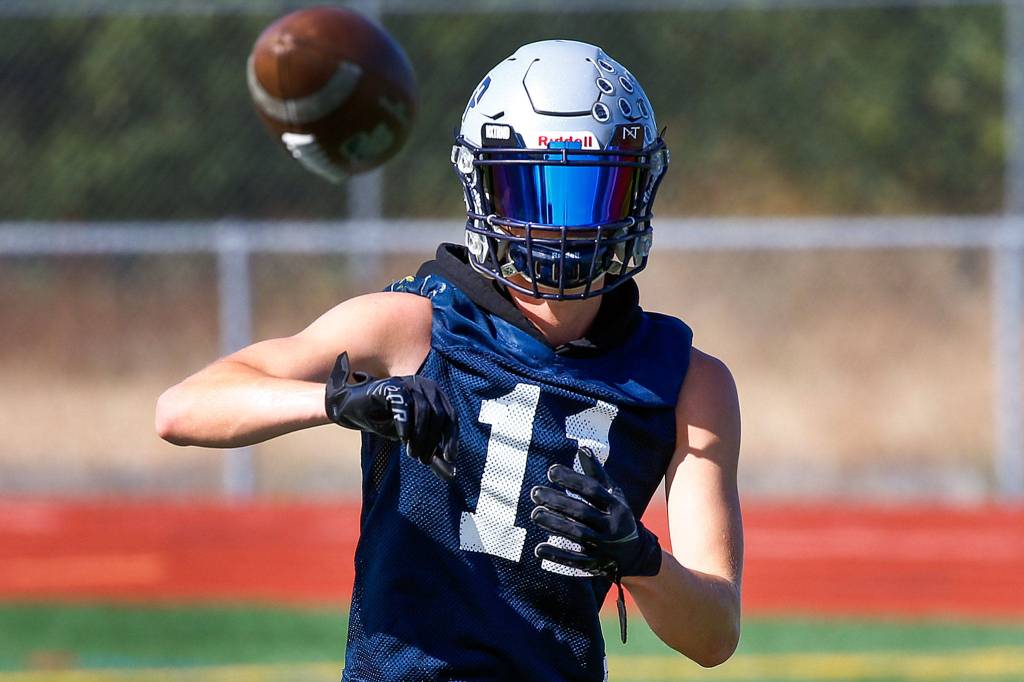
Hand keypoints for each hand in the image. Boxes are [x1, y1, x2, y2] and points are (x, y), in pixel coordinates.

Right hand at [325, 352, 457, 479]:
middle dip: (432, 441)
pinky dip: (405, 422)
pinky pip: (403, 403)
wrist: (355, 409)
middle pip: (439, 415)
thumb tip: (451, 475)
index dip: (451, 438)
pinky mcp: (392, 385)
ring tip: (411, 453)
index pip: (451, 417)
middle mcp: (426, 385)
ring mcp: (409, 383)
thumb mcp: (413, 440)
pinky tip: (402, 438)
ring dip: (419, 436)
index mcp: (435, 395)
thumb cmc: (387, 422)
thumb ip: (432, 453)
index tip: (449, 458)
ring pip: (424, 410)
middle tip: (422, 459)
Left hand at [531, 446, 660, 578]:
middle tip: (535, 492)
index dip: (572, 479)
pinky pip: (575, 560)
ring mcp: (604, 547)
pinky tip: (539, 548)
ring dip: (555, 524)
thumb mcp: (614, 495)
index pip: (593, 490)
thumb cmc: (618, 516)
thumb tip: (582, 448)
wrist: (636, 555)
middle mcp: (611, 526)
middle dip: (558, 502)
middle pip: (582, 512)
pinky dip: (557, 555)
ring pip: (578, 534)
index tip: (551, 471)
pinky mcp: (595, 564)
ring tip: (535, 513)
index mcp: (616, 506)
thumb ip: (597, 474)